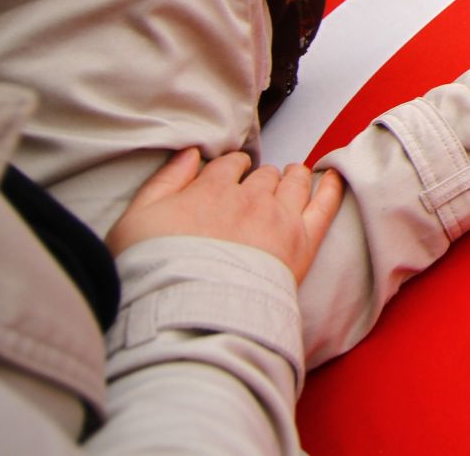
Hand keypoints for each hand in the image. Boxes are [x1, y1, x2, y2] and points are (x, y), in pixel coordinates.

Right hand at [106, 148, 343, 284]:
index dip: (230, 170)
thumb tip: (190, 154)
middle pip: (262, 176)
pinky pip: (325, 205)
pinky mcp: (303, 243)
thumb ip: (164, 182)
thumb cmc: (154, 274)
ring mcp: (279, 218)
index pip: (228, 165)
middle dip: (260, 179)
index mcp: (210, 189)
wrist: (192, 316)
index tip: (230, 177)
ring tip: (294, 176)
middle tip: (258, 191)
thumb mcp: (135, 222)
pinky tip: (334, 178)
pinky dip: (331, 188)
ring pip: (293, 183)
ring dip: (292, 177)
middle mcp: (249, 197)